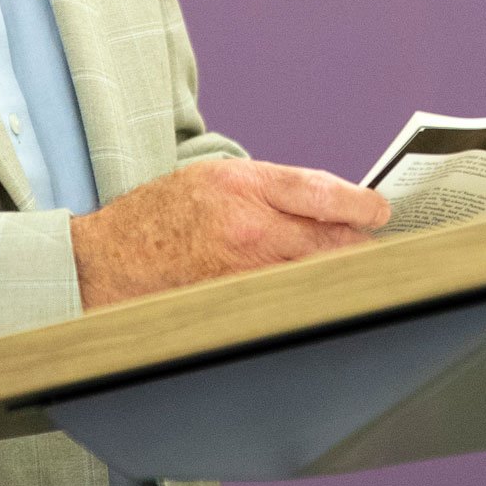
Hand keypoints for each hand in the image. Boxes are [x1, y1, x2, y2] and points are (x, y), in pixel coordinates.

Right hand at [71, 160, 389, 307]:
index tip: (379, 211)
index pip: (322, 193)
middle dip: (360, 243)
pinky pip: (291, 303)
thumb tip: (325, 204)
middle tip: (374, 244)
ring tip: (352, 273)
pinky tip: (314, 297)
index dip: (361, 204)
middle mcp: (249, 229)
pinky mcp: (239, 308)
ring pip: (318, 276)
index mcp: (243, 186)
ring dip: (340, 274)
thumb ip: (269, 188)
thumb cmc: (158, 217)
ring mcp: (245, 274)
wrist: (106, 263)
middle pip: (332, 240)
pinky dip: (308, 299)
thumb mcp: (212, 177)